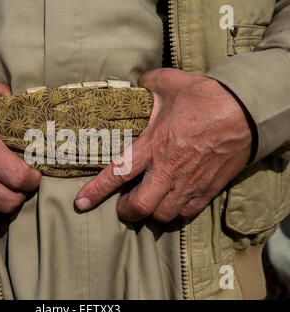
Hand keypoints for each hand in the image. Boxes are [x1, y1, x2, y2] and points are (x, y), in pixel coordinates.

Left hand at [75, 68, 252, 222]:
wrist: (246, 112)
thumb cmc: (206, 98)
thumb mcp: (172, 84)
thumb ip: (149, 83)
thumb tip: (137, 81)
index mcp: (153, 146)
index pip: (118, 173)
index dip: (96, 191)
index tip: (81, 203)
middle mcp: (168, 170)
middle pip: (139, 207)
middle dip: (126, 211)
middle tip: (124, 205)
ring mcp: (188, 184)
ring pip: (162, 216)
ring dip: (151, 213)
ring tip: (150, 203)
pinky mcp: (206, 191)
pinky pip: (185, 214)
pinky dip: (175, 213)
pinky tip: (172, 202)